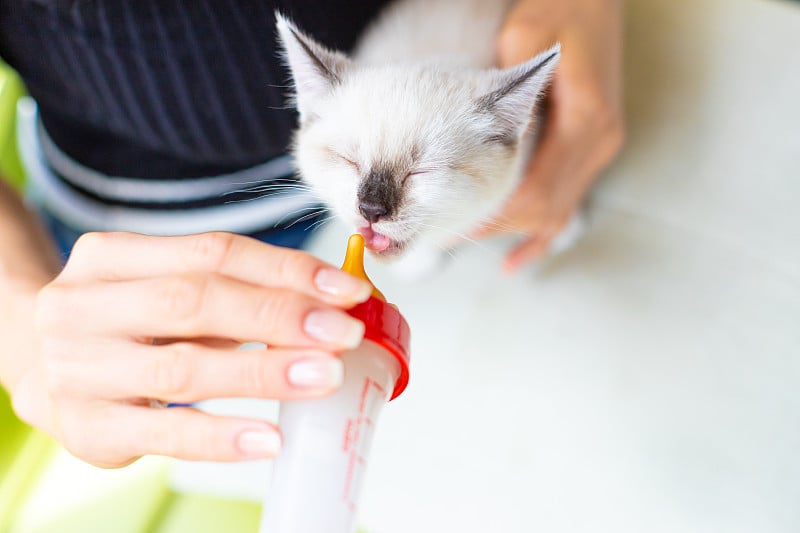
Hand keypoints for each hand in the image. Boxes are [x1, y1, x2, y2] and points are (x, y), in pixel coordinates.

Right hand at [10, 232, 371, 467]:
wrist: (34, 366)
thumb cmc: (123, 323)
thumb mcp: (164, 291)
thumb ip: (233, 293)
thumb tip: (330, 305)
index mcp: (110, 255)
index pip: (213, 252)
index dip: (287, 270)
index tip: (347, 290)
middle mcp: (83, 305)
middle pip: (195, 301)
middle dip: (280, 315)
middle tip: (343, 332)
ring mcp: (77, 369)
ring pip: (183, 367)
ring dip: (263, 373)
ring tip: (323, 376)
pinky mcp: (86, 428)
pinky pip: (163, 434)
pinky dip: (221, 437)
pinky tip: (268, 437)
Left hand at [475, 0, 624, 271]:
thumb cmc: (561, 6)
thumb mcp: (524, 38)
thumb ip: (504, 93)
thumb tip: (470, 143)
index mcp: (586, 121)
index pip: (534, 191)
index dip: (491, 216)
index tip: (450, 227)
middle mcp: (599, 142)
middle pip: (543, 209)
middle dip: (491, 227)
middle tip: (441, 236)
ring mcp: (599, 147)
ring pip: (554, 212)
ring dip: (510, 230)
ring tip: (461, 239)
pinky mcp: (592, 145)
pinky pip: (567, 200)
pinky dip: (540, 232)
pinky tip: (516, 260)